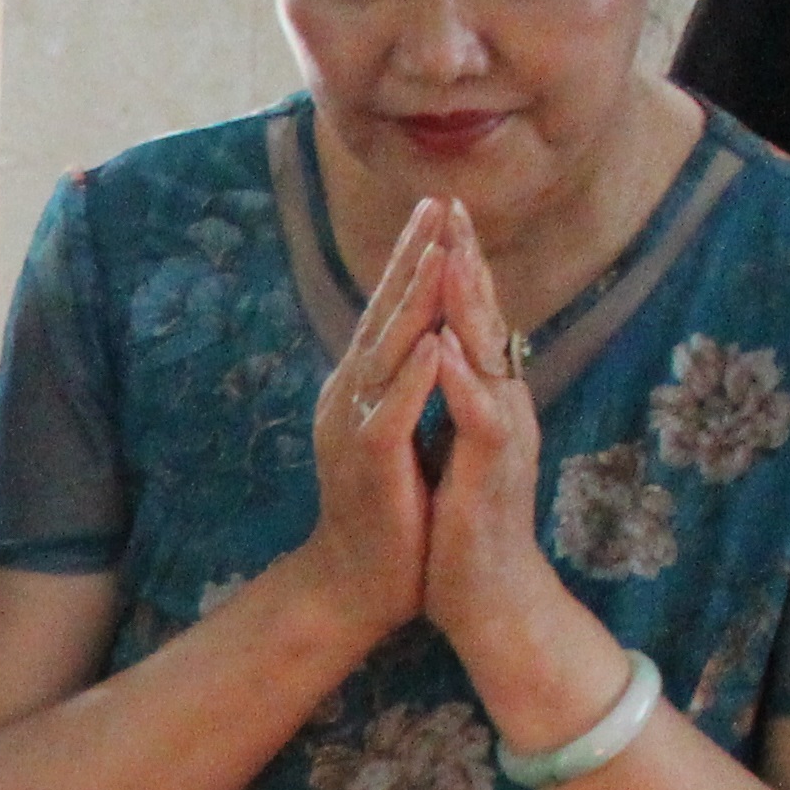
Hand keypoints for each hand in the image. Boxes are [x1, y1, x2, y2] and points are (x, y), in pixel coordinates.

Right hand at [295, 196, 447, 646]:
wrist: (356, 583)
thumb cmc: (386, 512)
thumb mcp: (394, 434)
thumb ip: (402, 386)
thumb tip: (422, 338)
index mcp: (361, 388)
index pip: (390, 312)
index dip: (412, 259)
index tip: (438, 210)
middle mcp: (351, 398)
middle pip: (385, 315)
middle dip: (412, 258)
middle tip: (437, 205)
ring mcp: (356, 428)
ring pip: (387, 353)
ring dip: (413, 301)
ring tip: (438, 252)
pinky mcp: (370, 464)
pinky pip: (392, 412)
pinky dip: (412, 377)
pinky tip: (432, 342)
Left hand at [420, 202, 630, 754]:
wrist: (487, 600)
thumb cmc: (463, 529)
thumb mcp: (452, 451)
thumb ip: (453, 403)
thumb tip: (441, 357)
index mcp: (487, 401)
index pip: (472, 322)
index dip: (457, 269)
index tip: (437, 216)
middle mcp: (503, 408)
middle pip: (488, 322)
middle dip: (468, 263)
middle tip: (451, 205)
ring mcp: (504, 437)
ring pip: (489, 357)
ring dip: (470, 304)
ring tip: (452, 251)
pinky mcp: (493, 473)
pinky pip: (479, 418)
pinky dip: (462, 381)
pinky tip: (448, 348)